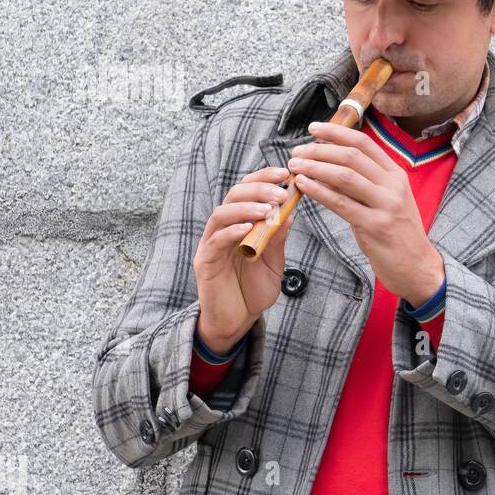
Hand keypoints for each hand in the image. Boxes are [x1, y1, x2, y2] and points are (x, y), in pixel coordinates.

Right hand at [191, 165, 296, 351]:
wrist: (238, 320)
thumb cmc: (254, 290)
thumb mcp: (274, 261)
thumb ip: (278, 239)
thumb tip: (290, 212)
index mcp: (240, 224)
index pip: (248, 192)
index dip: (264, 179)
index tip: (286, 173)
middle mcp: (223, 229)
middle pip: (234, 196)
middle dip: (258, 188)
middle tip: (280, 190)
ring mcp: (211, 244)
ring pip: (221, 214)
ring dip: (245, 207)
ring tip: (267, 208)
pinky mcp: (205, 262)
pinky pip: (216, 241)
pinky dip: (231, 231)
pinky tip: (248, 228)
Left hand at [286, 120, 444, 304]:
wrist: (418, 266)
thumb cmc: (397, 233)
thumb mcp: (387, 201)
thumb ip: (364, 183)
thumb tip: (330, 166)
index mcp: (396, 174)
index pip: (364, 143)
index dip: (337, 132)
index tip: (314, 128)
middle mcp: (393, 185)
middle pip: (352, 156)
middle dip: (319, 150)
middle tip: (296, 152)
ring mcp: (386, 205)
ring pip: (345, 175)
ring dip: (315, 167)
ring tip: (294, 166)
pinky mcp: (375, 226)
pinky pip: (341, 203)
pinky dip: (319, 191)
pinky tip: (303, 186)